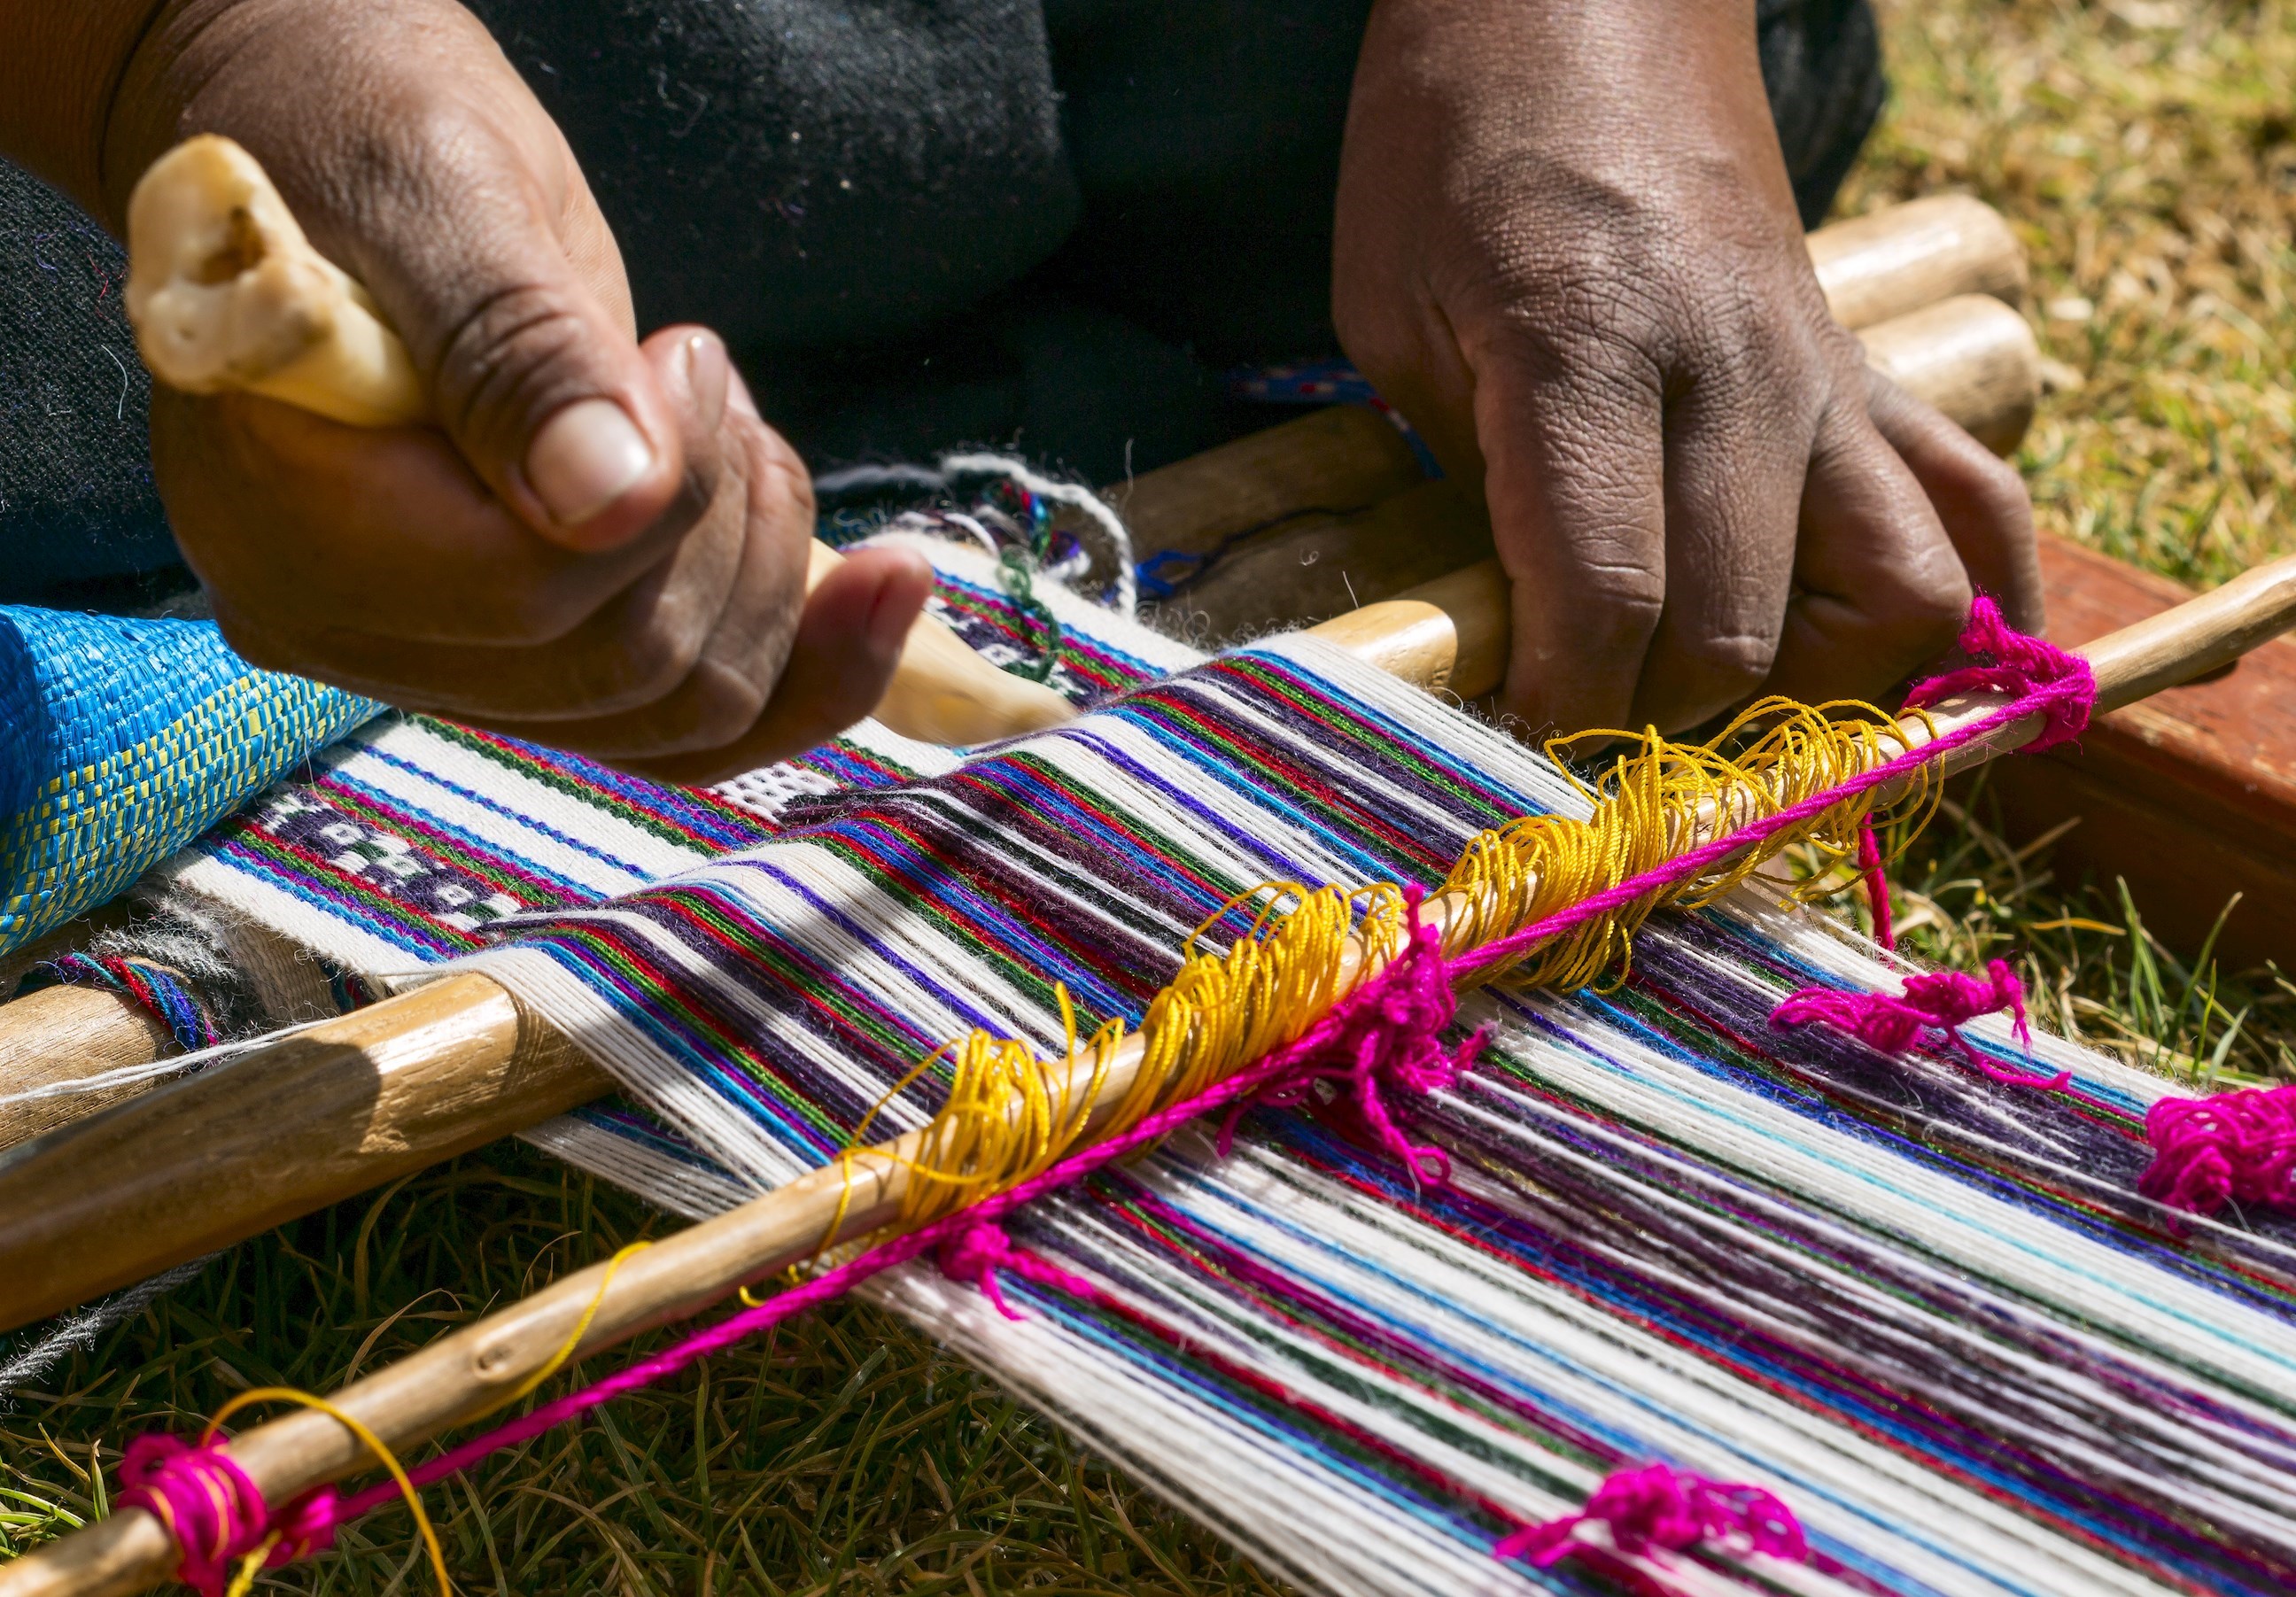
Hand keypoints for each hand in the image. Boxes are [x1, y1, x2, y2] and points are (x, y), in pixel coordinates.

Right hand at [97, 0, 931, 780]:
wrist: (354, 164)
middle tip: (705, 372)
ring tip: (730, 422)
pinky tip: (885, 583)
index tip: (688, 354)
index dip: (669, 489)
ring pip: (678, 718)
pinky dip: (806, 660)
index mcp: (285, 522)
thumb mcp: (446, 201)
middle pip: (619, 673)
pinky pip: (687, 732)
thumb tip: (610, 502)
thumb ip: (518, 352)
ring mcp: (437, 663)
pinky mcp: (526, 665)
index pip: (528, 593)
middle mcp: (345, 628)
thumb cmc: (368, 138)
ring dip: (768, 569)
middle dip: (725, 520)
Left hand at [1333, 0, 2039, 734]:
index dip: (1562, 711)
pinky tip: (1899, 662)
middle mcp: (1734, 374)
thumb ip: (1462, 489)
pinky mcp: (1867, 372)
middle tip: (1580, 715)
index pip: (1610, 604)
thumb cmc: (1451, 151)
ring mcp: (1823, 376)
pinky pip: (1979, 508)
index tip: (1518, 738)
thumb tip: (1514, 647)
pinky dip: (1967, 606)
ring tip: (1719, 684)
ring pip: (1898, 600)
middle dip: (1652, 718)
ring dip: (1809, 684)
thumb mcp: (1391, 318)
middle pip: (1739, 636)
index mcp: (1587, 352)